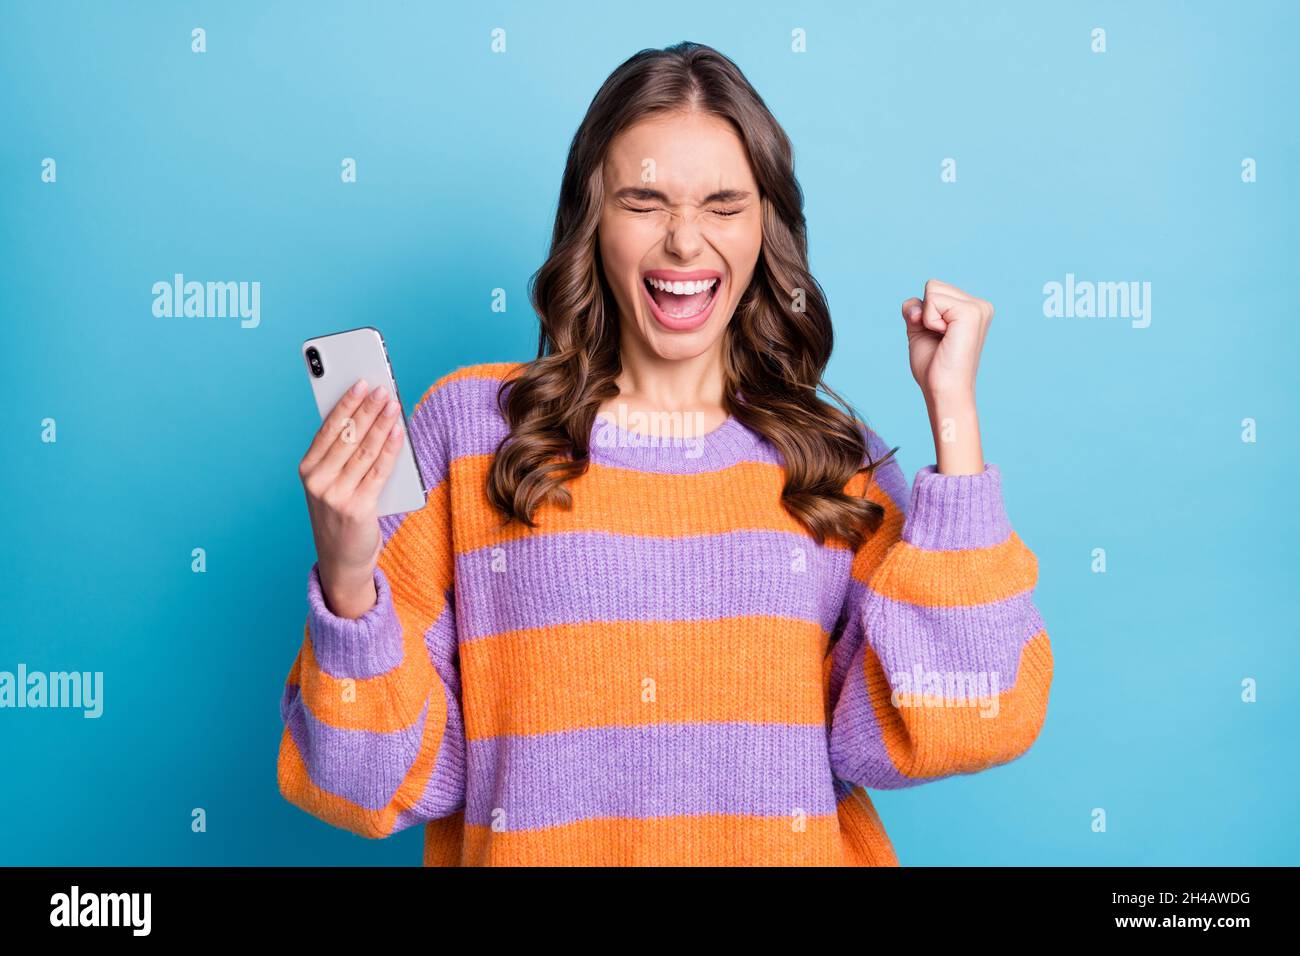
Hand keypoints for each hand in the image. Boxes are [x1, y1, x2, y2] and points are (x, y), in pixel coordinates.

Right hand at [298, 379, 406, 617]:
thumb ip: (343, 455)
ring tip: (394, 404)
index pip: (328, 429)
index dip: (346, 404)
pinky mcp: (358, 508)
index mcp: (307, 470)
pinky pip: (378, 471)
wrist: (342, 560)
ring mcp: (336, 496)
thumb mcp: (331, 483)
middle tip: (383, 388)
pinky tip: (399, 432)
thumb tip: (367, 416)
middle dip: (367, 409)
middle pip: (347, 436)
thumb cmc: (340, 514)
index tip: (360, 383)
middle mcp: (318, 482)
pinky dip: (390, 448)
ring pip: (364, 450)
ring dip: (382, 424)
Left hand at [901, 279, 991, 474]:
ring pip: (932, 288)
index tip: (937, 338)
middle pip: (933, 285)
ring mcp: (978, 307)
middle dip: (925, 313)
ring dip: (927, 317)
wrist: (944, 390)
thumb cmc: (934, 367)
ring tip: (944, 339)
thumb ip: (915, 310)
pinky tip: (945, 337)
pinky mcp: (971, 312)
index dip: (923, 314)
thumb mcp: (920, 331)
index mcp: (971, 309)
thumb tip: (915, 304)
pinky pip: (933, 299)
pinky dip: (929, 320)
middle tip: (939, 339)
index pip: (934, 290)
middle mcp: (979, 305)